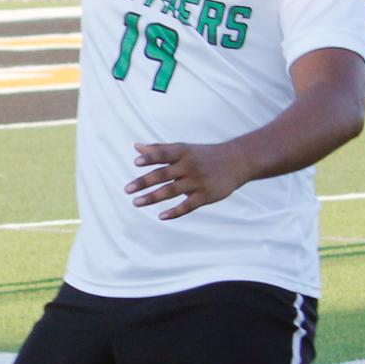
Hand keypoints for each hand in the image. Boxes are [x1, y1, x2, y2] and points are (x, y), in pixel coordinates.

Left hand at [126, 139, 251, 219]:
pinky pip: (188, 205)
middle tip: (127, 189)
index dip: (150, 157)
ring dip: (152, 197)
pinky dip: (175, 212)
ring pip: (171, 191)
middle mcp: (189, 166)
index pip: (163, 154)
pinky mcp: (206, 195)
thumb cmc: (203, 155)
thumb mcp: (183, 148)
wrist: (237, 161)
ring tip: (136, 202)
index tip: (136, 162)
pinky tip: (161, 216)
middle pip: (163, 174)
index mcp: (182, 152)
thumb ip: (159, 149)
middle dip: (144, 182)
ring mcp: (197, 181)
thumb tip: (136, 147)